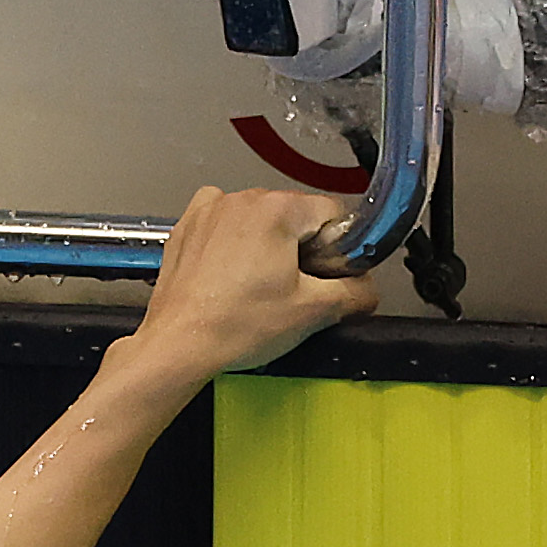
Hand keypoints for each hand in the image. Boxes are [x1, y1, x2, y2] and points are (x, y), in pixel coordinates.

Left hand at [122, 187, 378, 384]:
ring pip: (259, 221)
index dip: (337, 248)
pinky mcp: (187, 229)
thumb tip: (368, 287)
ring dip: (266, 246)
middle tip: (290, 289)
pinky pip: (224, 225)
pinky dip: (232, 243)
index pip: (333, 214)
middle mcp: (241, 200)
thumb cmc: (233, 327)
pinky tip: (231, 274)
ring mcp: (209, 212)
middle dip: (300, 248)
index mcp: (277, 209)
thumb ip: (356, 291)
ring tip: (255, 288)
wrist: (178, 346)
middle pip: (295, 216)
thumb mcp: (314, 311)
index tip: (326, 276)